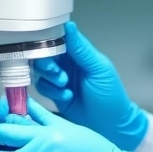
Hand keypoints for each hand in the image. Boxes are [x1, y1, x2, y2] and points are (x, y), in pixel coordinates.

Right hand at [33, 22, 147, 150]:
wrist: (109, 124)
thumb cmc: (111, 96)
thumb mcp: (98, 69)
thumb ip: (81, 49)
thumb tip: (69, 26)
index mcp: (80, 52)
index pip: (60, 38)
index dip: (50, 42)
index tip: (48, 49)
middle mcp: (69, 63)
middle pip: (45, 54)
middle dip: (48, 63)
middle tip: (58, 73)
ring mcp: (61, 78)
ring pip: (41, 71)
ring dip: (50, 78)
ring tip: (64, 85)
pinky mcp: (55, 93)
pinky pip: (42, 86)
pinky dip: (51, 91)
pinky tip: (66, 96)